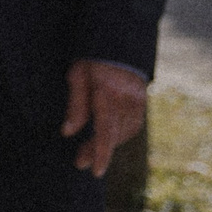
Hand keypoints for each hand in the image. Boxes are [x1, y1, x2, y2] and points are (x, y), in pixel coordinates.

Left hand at [61, 58, 147, 176]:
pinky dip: (119, 135)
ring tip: (88, 151)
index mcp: (107, 91)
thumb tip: (68, 133)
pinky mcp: (142, 100)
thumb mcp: (77, 75)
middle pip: (113, 134)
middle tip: (80, 163)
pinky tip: (106, 138)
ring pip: (124, 132)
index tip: (94, 170)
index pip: (104, 129)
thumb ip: (76, 105)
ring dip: (108, 144)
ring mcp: (137, 100)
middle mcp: (126, 98)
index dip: (100, 152)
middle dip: (97, 152)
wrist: (117, 41)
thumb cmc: (91, 57)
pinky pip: (132, 125)